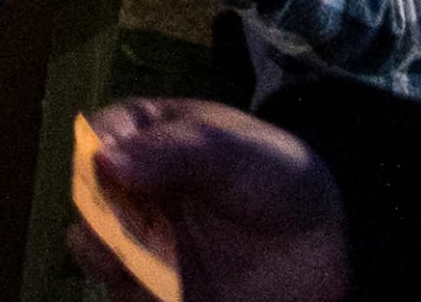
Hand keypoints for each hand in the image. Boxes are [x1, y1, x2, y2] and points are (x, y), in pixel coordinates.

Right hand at [75, 98, 348, 301]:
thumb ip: (176, 150)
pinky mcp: (159, 288)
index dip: (98, 151)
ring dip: (106, 259)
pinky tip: (163, 294)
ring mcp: (144, 240)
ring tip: (132, 270)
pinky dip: (134, 294)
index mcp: (148, 137)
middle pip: (90, 196)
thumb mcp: (235, 151)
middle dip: (97, 214)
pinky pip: (128, 292)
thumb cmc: (278, 177)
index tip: (110, 171)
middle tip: (114, 232)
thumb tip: (104, 160)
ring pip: (99, 249)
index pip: (103, 135)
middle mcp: (135, 189)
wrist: (330, 247)